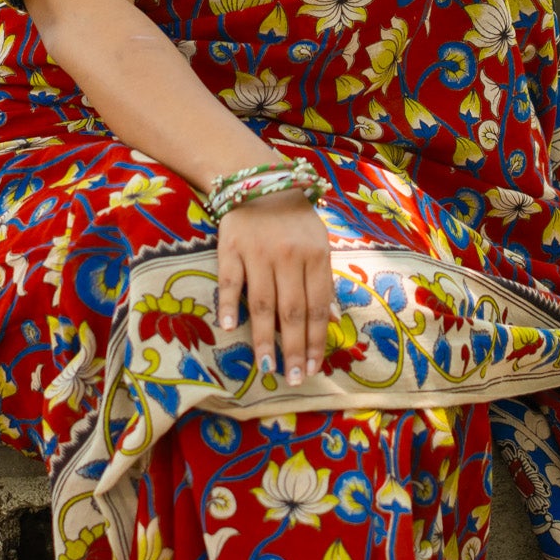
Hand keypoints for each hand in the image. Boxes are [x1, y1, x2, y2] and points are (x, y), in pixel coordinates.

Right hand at [216, 193, 334, 387]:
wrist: (260, 181)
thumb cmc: (294, 220)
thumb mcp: (319, 244)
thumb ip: (323, 281)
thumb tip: (331, 321)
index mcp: (315, 256)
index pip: (317, 306)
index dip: (316, 340)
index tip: (314, 367)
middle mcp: (289, 257)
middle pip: (292, 311)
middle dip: (294, 349)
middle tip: (293, 379)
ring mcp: (258, 253)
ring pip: (261, 303)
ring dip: (264, 338)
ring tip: (268, 367)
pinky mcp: (230, 248)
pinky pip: (229, 280)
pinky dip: (228, 303)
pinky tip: (229, 328)